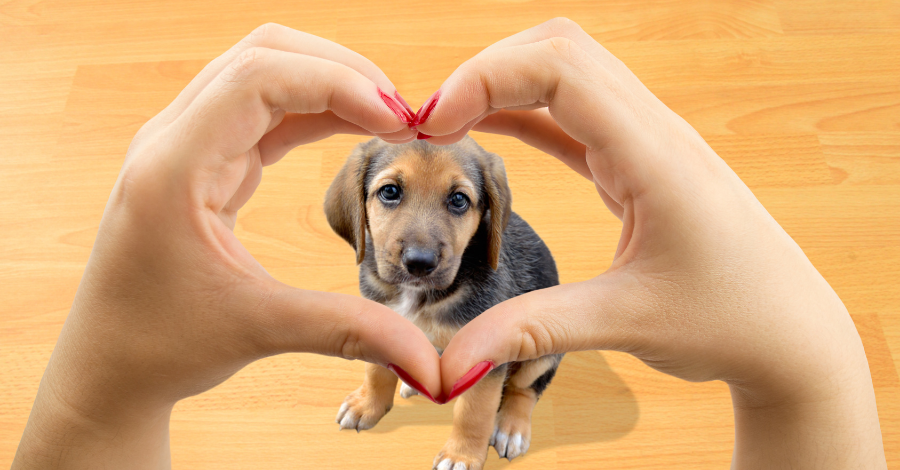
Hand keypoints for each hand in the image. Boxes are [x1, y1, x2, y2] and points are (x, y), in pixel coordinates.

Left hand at [13, 24, 439, 468]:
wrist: (109, 366)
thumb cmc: (161, 346)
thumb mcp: (259, 330)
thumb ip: (348, 330)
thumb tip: (429, 362)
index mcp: (174, 166)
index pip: (259, 78)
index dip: (338, 85)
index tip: (398, 121)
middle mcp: (173, 140)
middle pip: (263, 55)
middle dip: (340, 72)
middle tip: (403, 114)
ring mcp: (185, 145)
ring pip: (264, 75)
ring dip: (329, 86)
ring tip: (389, 120)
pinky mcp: (202, 162)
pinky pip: (263, 111)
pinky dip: (313, 112)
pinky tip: (353, 130)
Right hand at [415, 18, 886, 467]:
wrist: (788, 333)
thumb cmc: (729, 323)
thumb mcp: (626, 323)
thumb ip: (532, 331)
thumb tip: (447, 365)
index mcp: (655, 156)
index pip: (561, 69)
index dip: (485, 77)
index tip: (432, 123)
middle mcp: (654, 133)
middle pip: (559, 50)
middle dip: (485, 70)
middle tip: (429, 121)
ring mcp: (648, 143)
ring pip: (567, 73)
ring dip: (503, 84)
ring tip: (446, 122)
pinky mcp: (639, 165)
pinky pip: (573, 116)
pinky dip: (524, 112)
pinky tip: (487, 129)